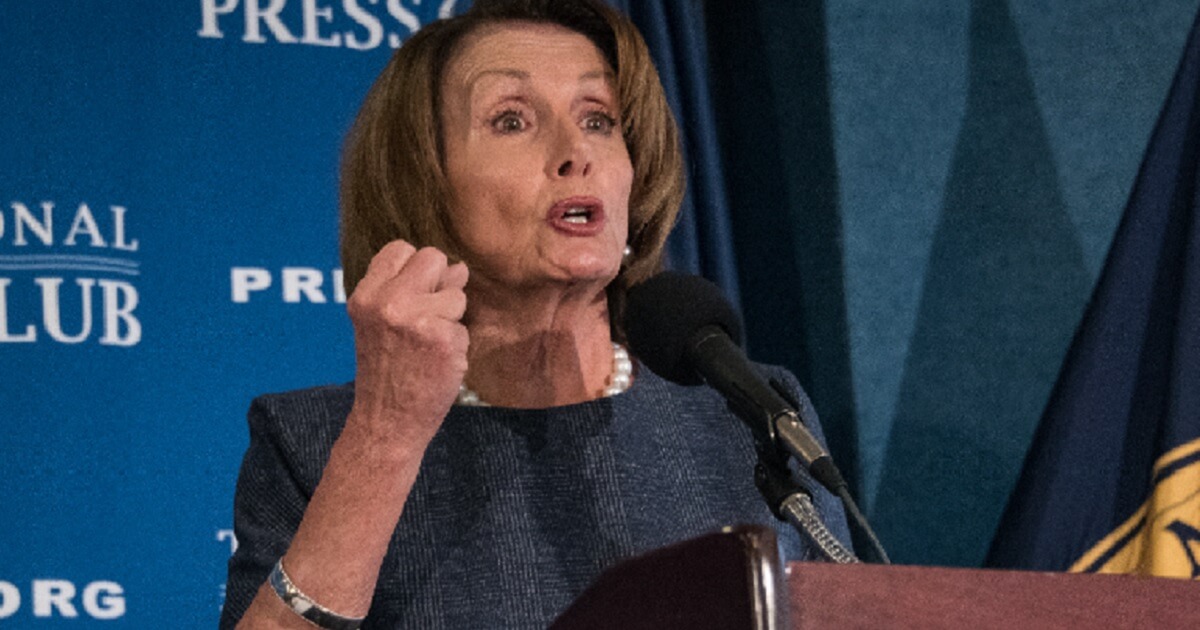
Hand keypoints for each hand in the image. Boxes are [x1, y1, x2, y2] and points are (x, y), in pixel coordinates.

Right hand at [345, 241, 468, 446]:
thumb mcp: (378, 323)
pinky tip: (437, 363)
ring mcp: (416, 319)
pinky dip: (456, 345)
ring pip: (456, 293)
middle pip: (434, 258)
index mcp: (366, 296)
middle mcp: (388, 302)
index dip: (416, 270)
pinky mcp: (443, 339)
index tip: (414, 294)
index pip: (402, 249)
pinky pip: (464, 326)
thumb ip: (407, 290)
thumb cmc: (386, 372)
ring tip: (429, 344)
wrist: (386, 421)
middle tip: (427, 317)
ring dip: (451, 317)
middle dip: (439, 283)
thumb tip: (457, 268)